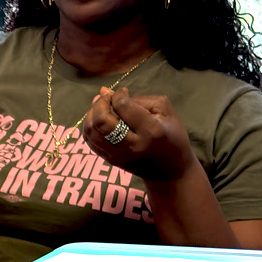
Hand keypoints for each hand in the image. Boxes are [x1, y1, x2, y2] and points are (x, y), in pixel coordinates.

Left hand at [80, 87, 194, 182]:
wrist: (171, 170)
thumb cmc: (171, 135)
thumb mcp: (163, 111)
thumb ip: (136, 98)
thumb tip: (104, 91)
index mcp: (151, 131)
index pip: (123, 106)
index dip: (118, 94)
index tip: (123, 92)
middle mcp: (133, 146)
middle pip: (101, 121)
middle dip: (99, 103)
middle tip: (106, 98)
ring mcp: (120, 156)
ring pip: (91, 132)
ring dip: (91, 114)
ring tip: (100, 107)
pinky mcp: (112, 161)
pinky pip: (90, 142)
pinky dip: (90, 127)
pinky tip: (99, 121)